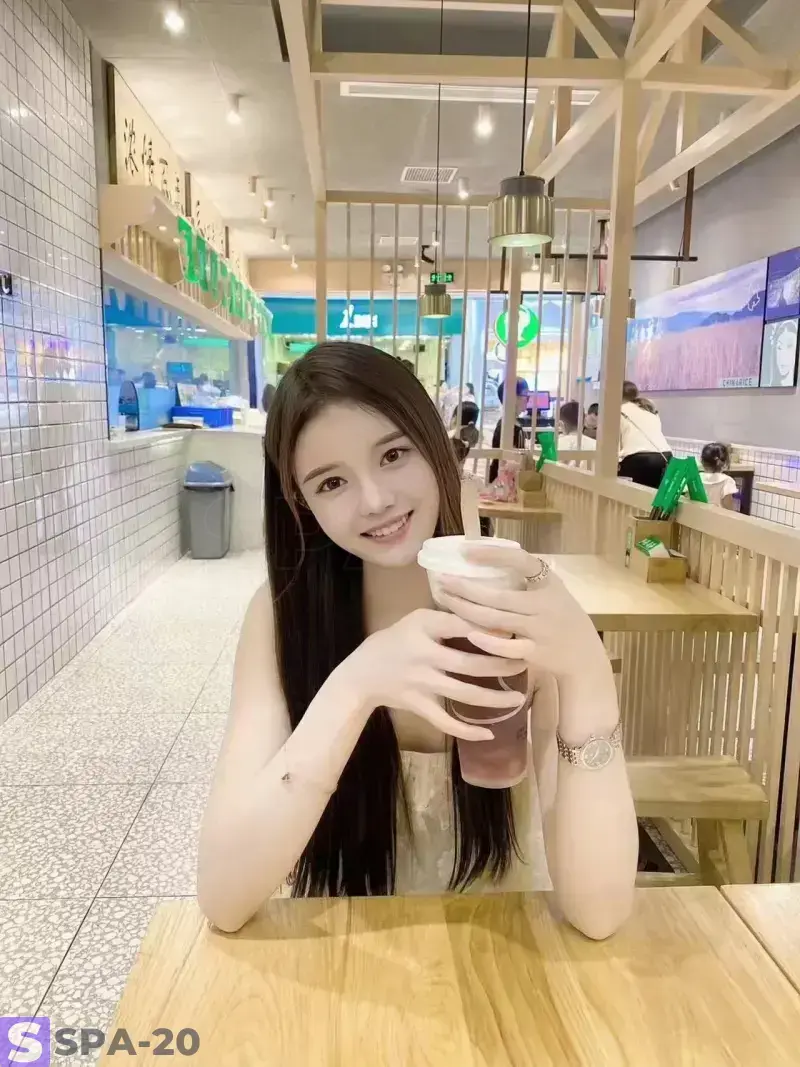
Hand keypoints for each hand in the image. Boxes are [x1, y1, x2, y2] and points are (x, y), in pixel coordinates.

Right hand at [332, 609, 526, 742]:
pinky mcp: (418, 706)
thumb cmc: (394, 641)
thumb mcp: (417, 620)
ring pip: (464, 693)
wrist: (361, 674)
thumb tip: (489, 619)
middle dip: (502, 665)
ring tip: (518, 699)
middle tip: (525, 664)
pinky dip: (467, 730)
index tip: (514, 633)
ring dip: (494, 698)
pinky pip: (445, 722)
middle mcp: (424, 656)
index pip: (463, 627)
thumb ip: (448, 618)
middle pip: (471, 663)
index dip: (490, 631)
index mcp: (424, 629)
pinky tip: (489, 733)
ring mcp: (421, 684)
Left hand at [435, 545, 610, 687]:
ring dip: (467, 610)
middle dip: (465, 588)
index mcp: (549, 583)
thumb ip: (527, 579)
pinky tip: (468, 632)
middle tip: (442, 580)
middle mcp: (544, 604)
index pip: (521, 560)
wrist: (585, 657)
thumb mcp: (552, 592)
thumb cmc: (563, 618)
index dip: (493, 554)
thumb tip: (487, 559)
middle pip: (498, 595)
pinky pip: (507, 646)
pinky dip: (487, 640)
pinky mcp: (535, 652)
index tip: (465, 550)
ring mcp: (539, 629)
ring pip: (496, 618)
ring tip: (445, 599)